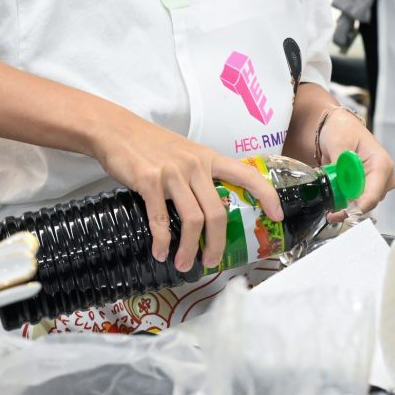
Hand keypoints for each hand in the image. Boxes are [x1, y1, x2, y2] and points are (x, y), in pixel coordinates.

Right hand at [92, 112, 281, 272]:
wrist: (117, 130)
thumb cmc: (152, 145)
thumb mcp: (185, 153)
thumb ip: (201, 175)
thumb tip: (213, 208)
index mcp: (208, 158)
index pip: (247, 175)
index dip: (267, 196)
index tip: (277, 216)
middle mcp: (195, 165)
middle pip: (217, 212)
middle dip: (218, 243)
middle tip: (212, 261)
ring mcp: (172, 173)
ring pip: (193, 220)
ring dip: (190, 249)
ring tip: (185, 263)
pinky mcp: (149, 181)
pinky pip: (161, 219)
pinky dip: (163, 240)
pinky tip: (160, 252)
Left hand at [316, 107, 394, 216]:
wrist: (338, 126)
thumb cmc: (343, 129)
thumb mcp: (339, 142)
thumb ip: (341, 163)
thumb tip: (340, 182)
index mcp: (381, 164)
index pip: (373, 194)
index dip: (357, 207)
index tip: (340, 213)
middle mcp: (383, 177)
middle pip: (368, 203)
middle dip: (347, 207)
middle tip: (329, 209)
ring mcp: (376, 184)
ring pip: (361, 205)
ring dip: (344, 204)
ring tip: (329, 196)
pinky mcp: (367, 188)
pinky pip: (356, 202)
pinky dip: (343, 202)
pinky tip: (333, 197)